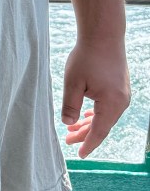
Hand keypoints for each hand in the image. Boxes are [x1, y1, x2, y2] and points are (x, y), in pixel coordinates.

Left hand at [61, 37, 130, 157]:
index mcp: (111, 104)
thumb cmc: (87, 57)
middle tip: (68, 141)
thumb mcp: (72, 83)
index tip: (80, 155)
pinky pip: (108, 107)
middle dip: (85, 134)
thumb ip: (70, 106)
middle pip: (103, 125)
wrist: (103, 35)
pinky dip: (96, 113)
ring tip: (72, 130)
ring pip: (105, 116)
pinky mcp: (120, 87)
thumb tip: (68, 123)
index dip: (89, 144)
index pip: (99, 131)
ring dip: (89, 123)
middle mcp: (121, 101)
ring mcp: (123, 94)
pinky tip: (85, 116)